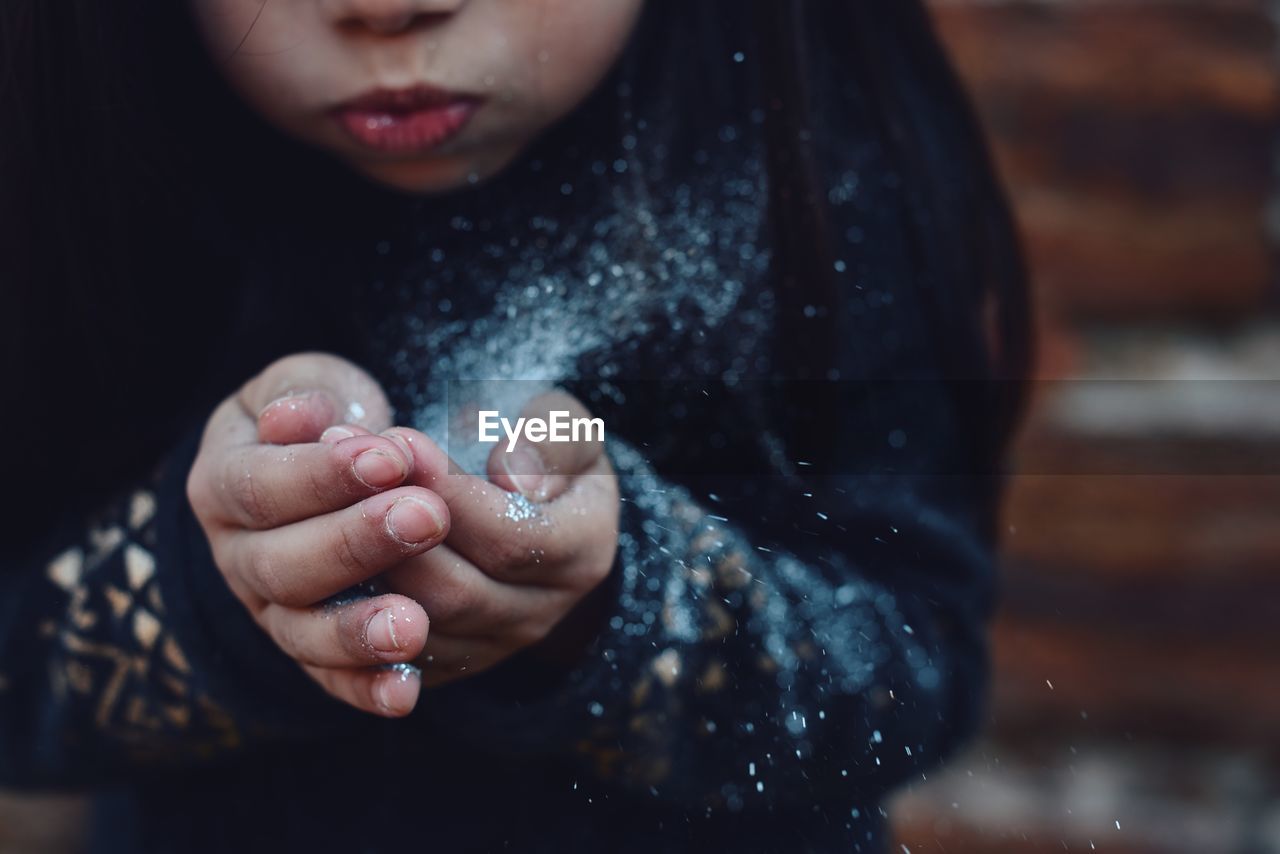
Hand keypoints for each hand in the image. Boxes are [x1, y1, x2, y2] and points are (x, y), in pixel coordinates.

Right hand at [186, 353, 450, 716]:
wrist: (336, 468)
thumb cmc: (328, 415)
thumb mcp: (314, 384)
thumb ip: (309, 394)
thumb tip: (298, 419)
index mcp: (224, 484)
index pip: (260, 488)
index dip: (324, 476)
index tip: (393, 455)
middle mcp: (240, 559)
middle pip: (282, 568)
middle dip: (356, 543)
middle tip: (426, 516)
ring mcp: (276, 614)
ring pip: (303, 635)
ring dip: (358, 631)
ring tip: (412, 623)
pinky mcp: (320, 654)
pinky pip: (335, 683)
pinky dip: (367, 690)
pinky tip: (406, 695)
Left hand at [326, 391, 619, 686]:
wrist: (525, 504)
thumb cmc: (539, 451)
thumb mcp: (563, 424)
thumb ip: (550, 438)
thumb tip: (515, 476)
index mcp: (581, 553)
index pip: (512, 540)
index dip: (451, 493)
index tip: (400, 440)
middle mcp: (538, 615)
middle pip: (453, 594)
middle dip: (390, 529)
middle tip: (343, 465)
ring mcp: (486, 649)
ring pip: (408, 630)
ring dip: (356, 564)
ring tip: (320, 498)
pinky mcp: (437, 665)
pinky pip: (378, 663)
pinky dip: (340, 614)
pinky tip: (311, 553)